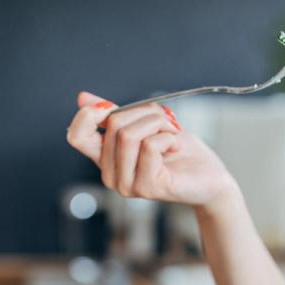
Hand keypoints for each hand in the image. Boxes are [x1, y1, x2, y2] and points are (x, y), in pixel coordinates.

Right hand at [66, 91, 237, 207]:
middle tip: (166, 121)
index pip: (76, 136)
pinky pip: (150, 146)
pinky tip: (176, 148)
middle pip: (113, 125)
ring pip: (130, 134)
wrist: (208, 177)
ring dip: (159, 123)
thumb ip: (116, 113)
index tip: (112, 106)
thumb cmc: (180, 151)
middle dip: (145, 112)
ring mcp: (127, 185)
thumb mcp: (146, 124)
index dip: (90, 114)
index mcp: (106, 159)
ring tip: (172, 135)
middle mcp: (111, 176)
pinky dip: (168, 138)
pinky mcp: (146, 188)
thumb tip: (83, 97)